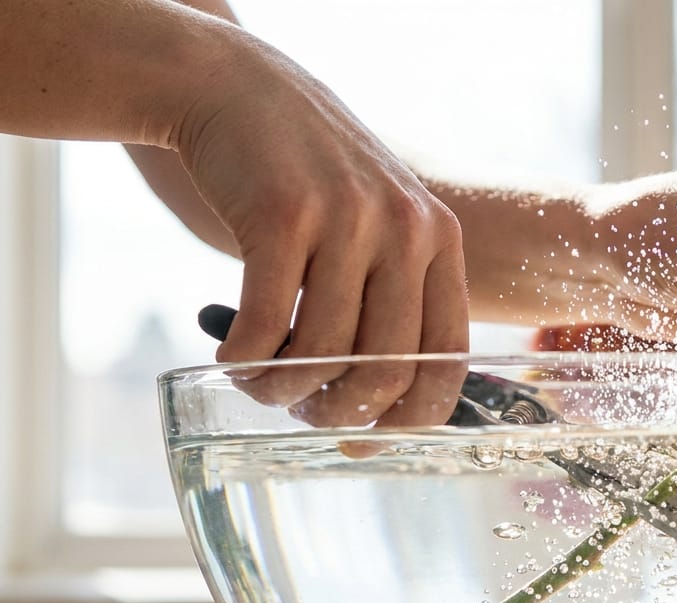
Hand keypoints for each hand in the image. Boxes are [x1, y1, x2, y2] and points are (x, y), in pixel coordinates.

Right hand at [176, 36, 468, 427]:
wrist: (236, 90)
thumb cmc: (305, 177)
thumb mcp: (375, 222)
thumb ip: (388, 299)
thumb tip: (373, 415)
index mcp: (438, 239)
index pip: (447, 358)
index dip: (411, 416)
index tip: (368, 438)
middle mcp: (405, 228)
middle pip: (385, 369)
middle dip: (337, 411)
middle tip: (299, 409)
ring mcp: (346, 219)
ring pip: (322, 354)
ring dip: (279, 390)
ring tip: (256, 382)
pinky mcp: (282, 216)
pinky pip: (264, 327)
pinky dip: (243, 361)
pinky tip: (229, 359)